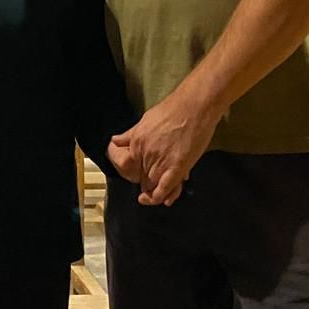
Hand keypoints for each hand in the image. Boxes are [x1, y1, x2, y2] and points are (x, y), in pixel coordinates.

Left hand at [107, 91, 220, 206]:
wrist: (194, 107)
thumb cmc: (171, 110)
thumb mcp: (144, 120)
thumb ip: (129, 135)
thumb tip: (115, 141)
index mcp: (136, 142)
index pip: (125, 166)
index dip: (129, 171)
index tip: (135, 173)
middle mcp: (145, 154)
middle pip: (140, 177)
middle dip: (144, 182)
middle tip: (150, 183)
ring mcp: (161, 162)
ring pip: (152, 185)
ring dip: (154, 191)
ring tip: (157, 194)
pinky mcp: (178, 167)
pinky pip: (165, 187)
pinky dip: (162, 196)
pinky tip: (164, 201)